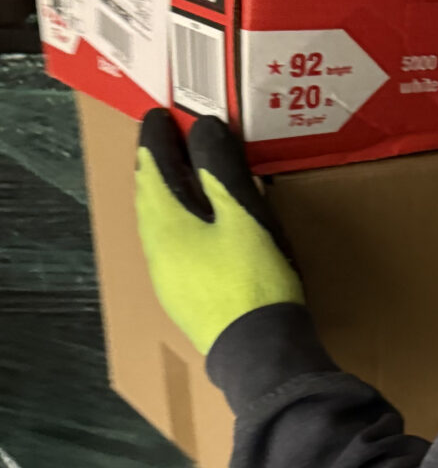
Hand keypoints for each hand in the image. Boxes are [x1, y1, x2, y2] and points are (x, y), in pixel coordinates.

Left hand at [135, 110, 303, 356]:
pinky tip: (197, 228)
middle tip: (168, 141)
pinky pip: (170, 246)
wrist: (260, 353)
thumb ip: (222, 169)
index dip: (155, 137)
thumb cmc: (254, 279)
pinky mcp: (182, 297)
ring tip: (182, 178)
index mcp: (166, 222)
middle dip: (156, 164)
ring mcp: (165, 277)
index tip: (158, 114)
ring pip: (157, 223)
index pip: (151, 166)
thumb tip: (203, 128)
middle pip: (148, 196)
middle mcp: (156, 248)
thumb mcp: (244, 216)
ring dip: (166, 195)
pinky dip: (177, 222)